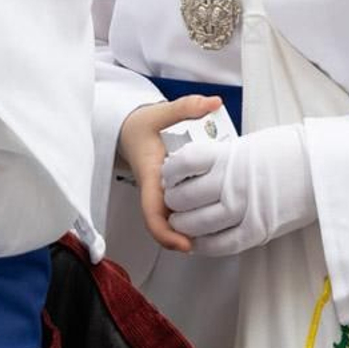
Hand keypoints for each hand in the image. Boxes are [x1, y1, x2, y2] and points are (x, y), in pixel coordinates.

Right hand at [117, 95, 221, 252]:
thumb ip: (186, 106)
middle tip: (218, 238)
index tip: (185, 245)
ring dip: (193, 228)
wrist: (127, 131)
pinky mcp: (169, 192)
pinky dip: (194, 215)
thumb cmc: (140, 126)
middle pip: (167, 224)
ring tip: (222, 229)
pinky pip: (180, 209)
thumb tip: (214, 103)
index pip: (152, 214)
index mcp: (150, 176)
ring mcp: (162, 194)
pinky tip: (216, 212)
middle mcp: (155, 191)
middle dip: (188, 236)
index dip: (166, 234)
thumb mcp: (159, 113)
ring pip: (174, 220)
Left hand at [163, 125, 315, 256]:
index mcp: (229, 155)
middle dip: (173, 202)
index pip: (184, 163)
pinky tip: (200, 242)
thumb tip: (200, 170)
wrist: (322, 167)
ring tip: (182, 223)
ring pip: (198, 224)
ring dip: (184, 226)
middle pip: (185, 197)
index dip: (171, 171)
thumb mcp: (251, 144)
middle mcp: (232, 182)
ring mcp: (245, 208)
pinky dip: (206, 246)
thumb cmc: (290, 151)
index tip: (170, 174)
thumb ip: (224, 158)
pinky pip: (222, 244)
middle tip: (174, 202)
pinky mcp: (258, 230)